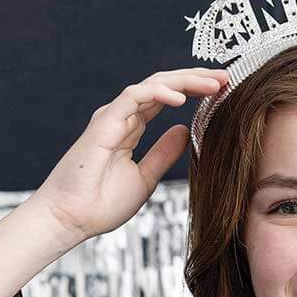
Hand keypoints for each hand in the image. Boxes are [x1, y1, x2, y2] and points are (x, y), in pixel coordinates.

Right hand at [35, 68, 228, 241]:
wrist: (71, 219)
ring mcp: (112, 117)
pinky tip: (182, 98)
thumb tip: (185, 130)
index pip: (165, 97)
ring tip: (214, 84)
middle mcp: (122, 116)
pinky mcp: (104, 122)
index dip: (194, 90)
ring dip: (185, 81)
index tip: (223, 89)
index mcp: (131, 127)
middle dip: (196, 78)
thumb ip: (164, 153)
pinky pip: (133, 96)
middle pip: (163, 85)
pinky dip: (159, 93)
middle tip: (226, 77)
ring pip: (152, 85)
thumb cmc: (100, 203)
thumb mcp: (146, 177)